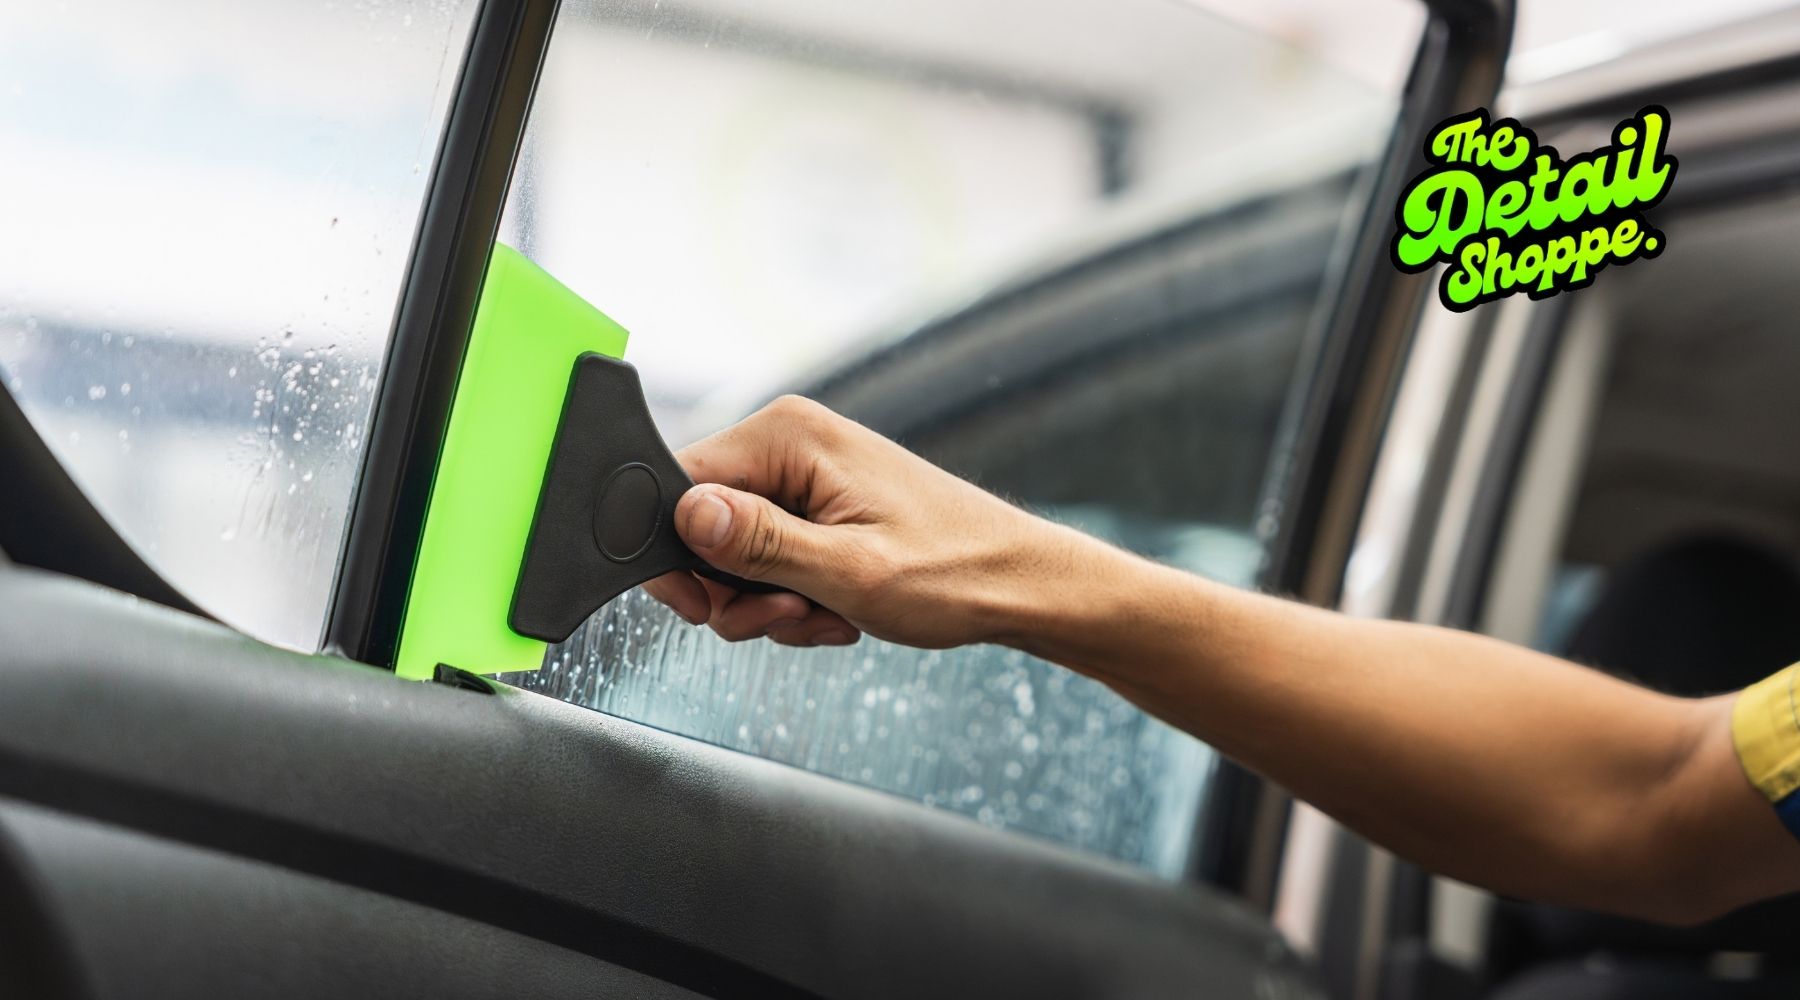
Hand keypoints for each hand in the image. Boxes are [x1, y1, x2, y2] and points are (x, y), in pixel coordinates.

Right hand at [643, 396, 1098, 648]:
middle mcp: (790, 443)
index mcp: (789, 435)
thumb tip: (686, 515)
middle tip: (794, 616)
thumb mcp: (850, 570)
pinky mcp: (818, 508)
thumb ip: (761, 544)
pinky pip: (769, 563)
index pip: (677, 484)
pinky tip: (840, 611)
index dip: (676, 556)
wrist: (1021, 587)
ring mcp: (804, 476)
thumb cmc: (957, 571)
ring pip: (733, 557)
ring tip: (830, 615)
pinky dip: (794, 600)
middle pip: (700, 527)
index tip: (705, 608)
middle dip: (737, 590)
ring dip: (771, 605)